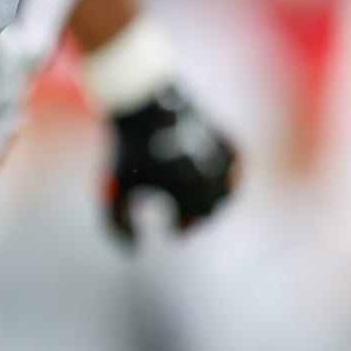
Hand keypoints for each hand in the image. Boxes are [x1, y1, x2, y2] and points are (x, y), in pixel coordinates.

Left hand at [106, 84, 236, 242]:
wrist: (140, 99)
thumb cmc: (126, 147)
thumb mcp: (113, 187)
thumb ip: (116, 227)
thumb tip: (135, 252)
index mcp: (181, 188)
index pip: (184, 226)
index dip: (174, 228)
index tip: (167, 226)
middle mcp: (205, 174)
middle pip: (208, 212)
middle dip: (194, 216)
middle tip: (180, 213)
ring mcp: (217, 154)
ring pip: (227, 191)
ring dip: (213, 200)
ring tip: (196, 198)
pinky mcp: (223, 136)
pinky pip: (237, 165)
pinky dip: (231, 175)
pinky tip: (218, 179)